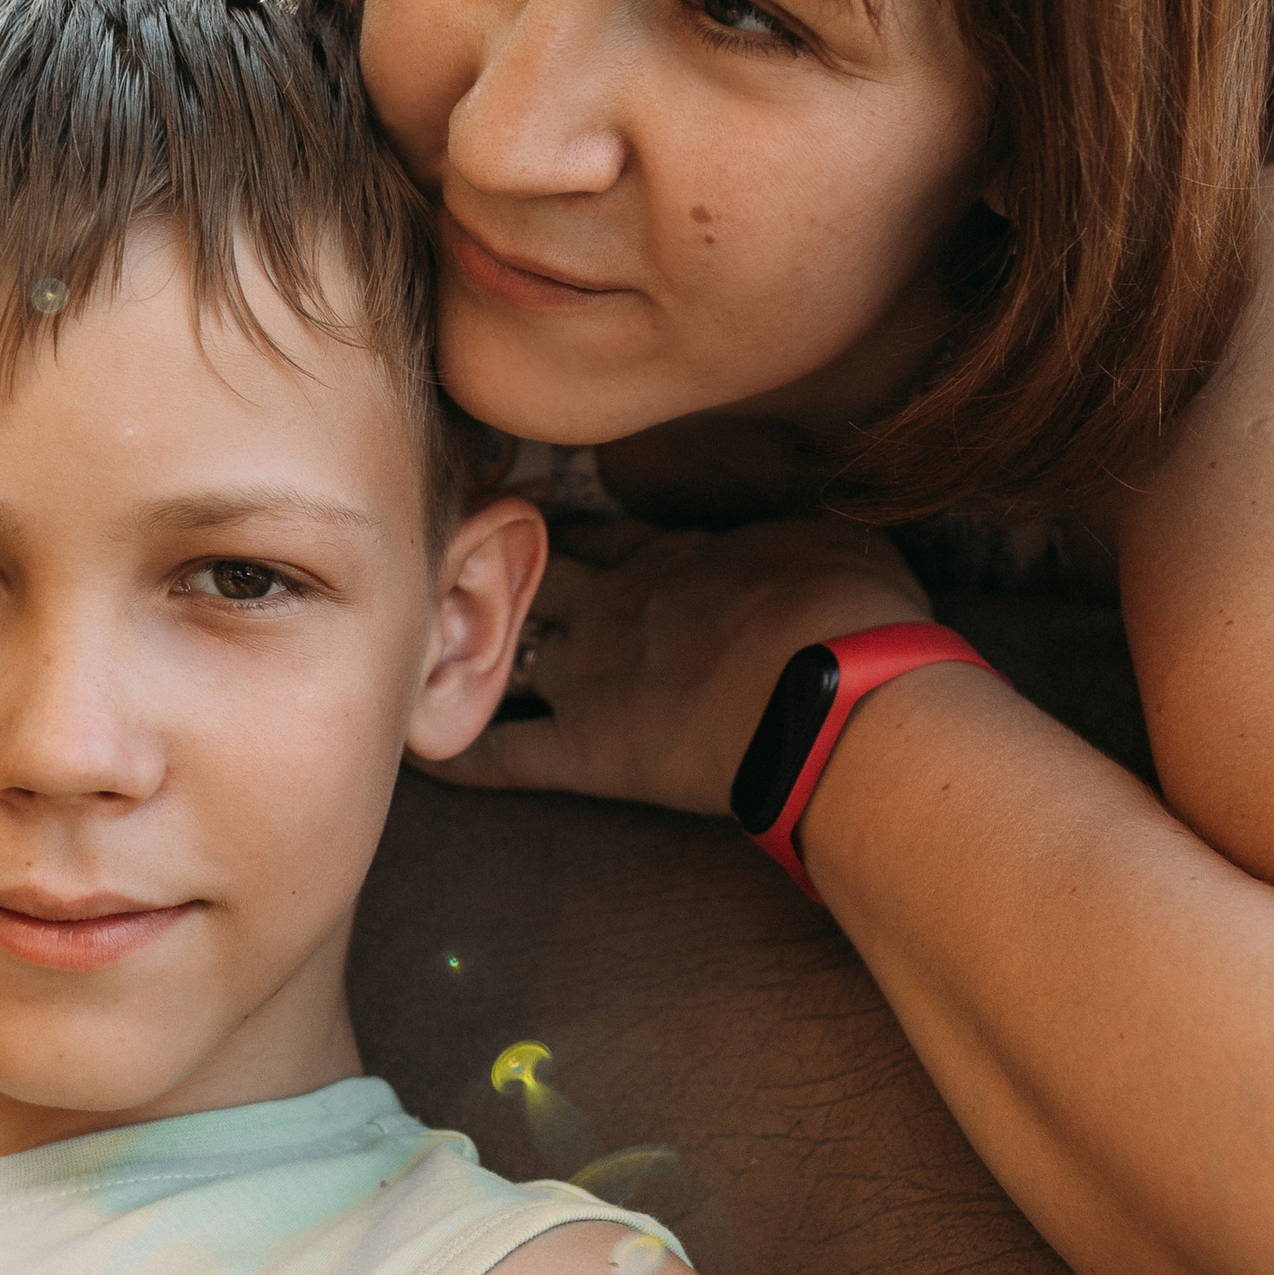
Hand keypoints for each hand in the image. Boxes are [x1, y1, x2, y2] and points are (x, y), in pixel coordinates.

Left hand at [427, 515, 929, 817]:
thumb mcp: (837, 539)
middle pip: (527, 575)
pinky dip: (458, 753)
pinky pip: (504, 751)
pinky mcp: (589, 748)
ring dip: (464, 648)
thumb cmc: (858, 612)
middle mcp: (615, 605)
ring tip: (423, 645)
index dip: (560, 532)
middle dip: (490, 570)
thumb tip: (805, 522)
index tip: (531, 524)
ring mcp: (594, 675)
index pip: (594, 536)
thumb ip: (797, 530)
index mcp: (672, 556)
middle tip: (455, 570)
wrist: (839, 687)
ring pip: (503, 650)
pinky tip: (415, 747)